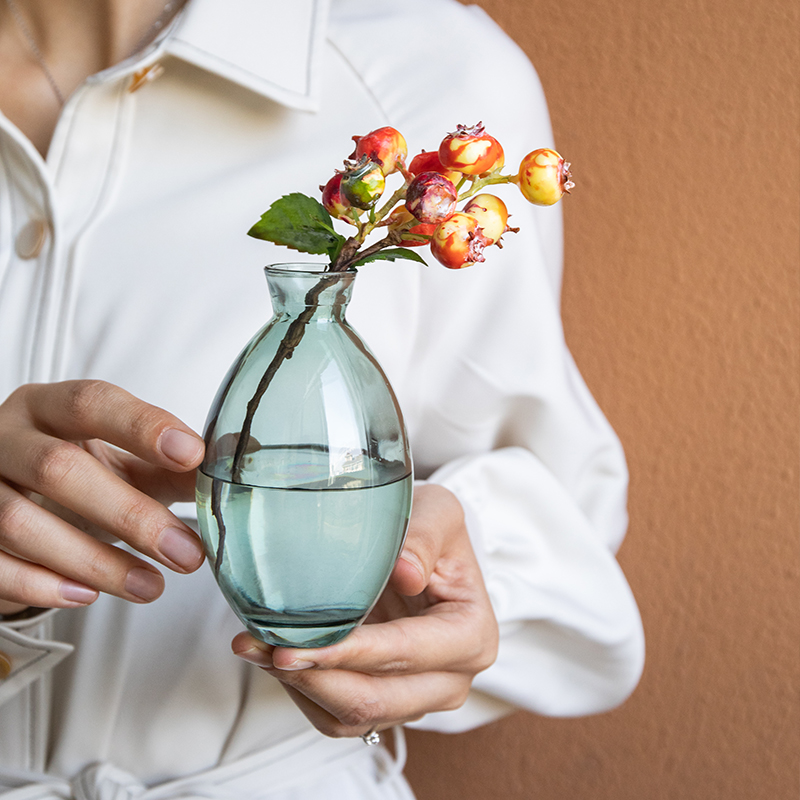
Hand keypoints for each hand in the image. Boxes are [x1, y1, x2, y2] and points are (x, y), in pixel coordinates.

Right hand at [0, 380, 205, 613]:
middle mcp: (4, 438)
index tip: (193, 454)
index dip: (142, 426)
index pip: (91, 402)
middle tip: (186, 552)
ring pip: (20, 521)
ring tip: (152, 587)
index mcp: (47, 406)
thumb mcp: (123, 462)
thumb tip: (237, 466)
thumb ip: (174, 467)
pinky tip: (88, 597)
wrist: (11, 504)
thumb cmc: (76, 475)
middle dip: (129, 514)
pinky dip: (41, 585)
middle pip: (58, 468)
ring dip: (93, 560)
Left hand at [231, 483, 498, 737]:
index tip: (296, 644)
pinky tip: (272, 656)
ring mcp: (417, 699)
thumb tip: (407, 574)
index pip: (405, 653)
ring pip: (351, 716)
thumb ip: (425, 536)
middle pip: (375, 699)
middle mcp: (451, 680)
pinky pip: (336, 717)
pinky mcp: (386, 704)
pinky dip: (301, 692)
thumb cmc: (432, 527)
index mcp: (472, 635)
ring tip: (254, 646)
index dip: (350, 652)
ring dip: (299, 686)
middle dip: (313, 676)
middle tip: (261, 647)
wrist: (422, 548)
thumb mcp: (439, 512)